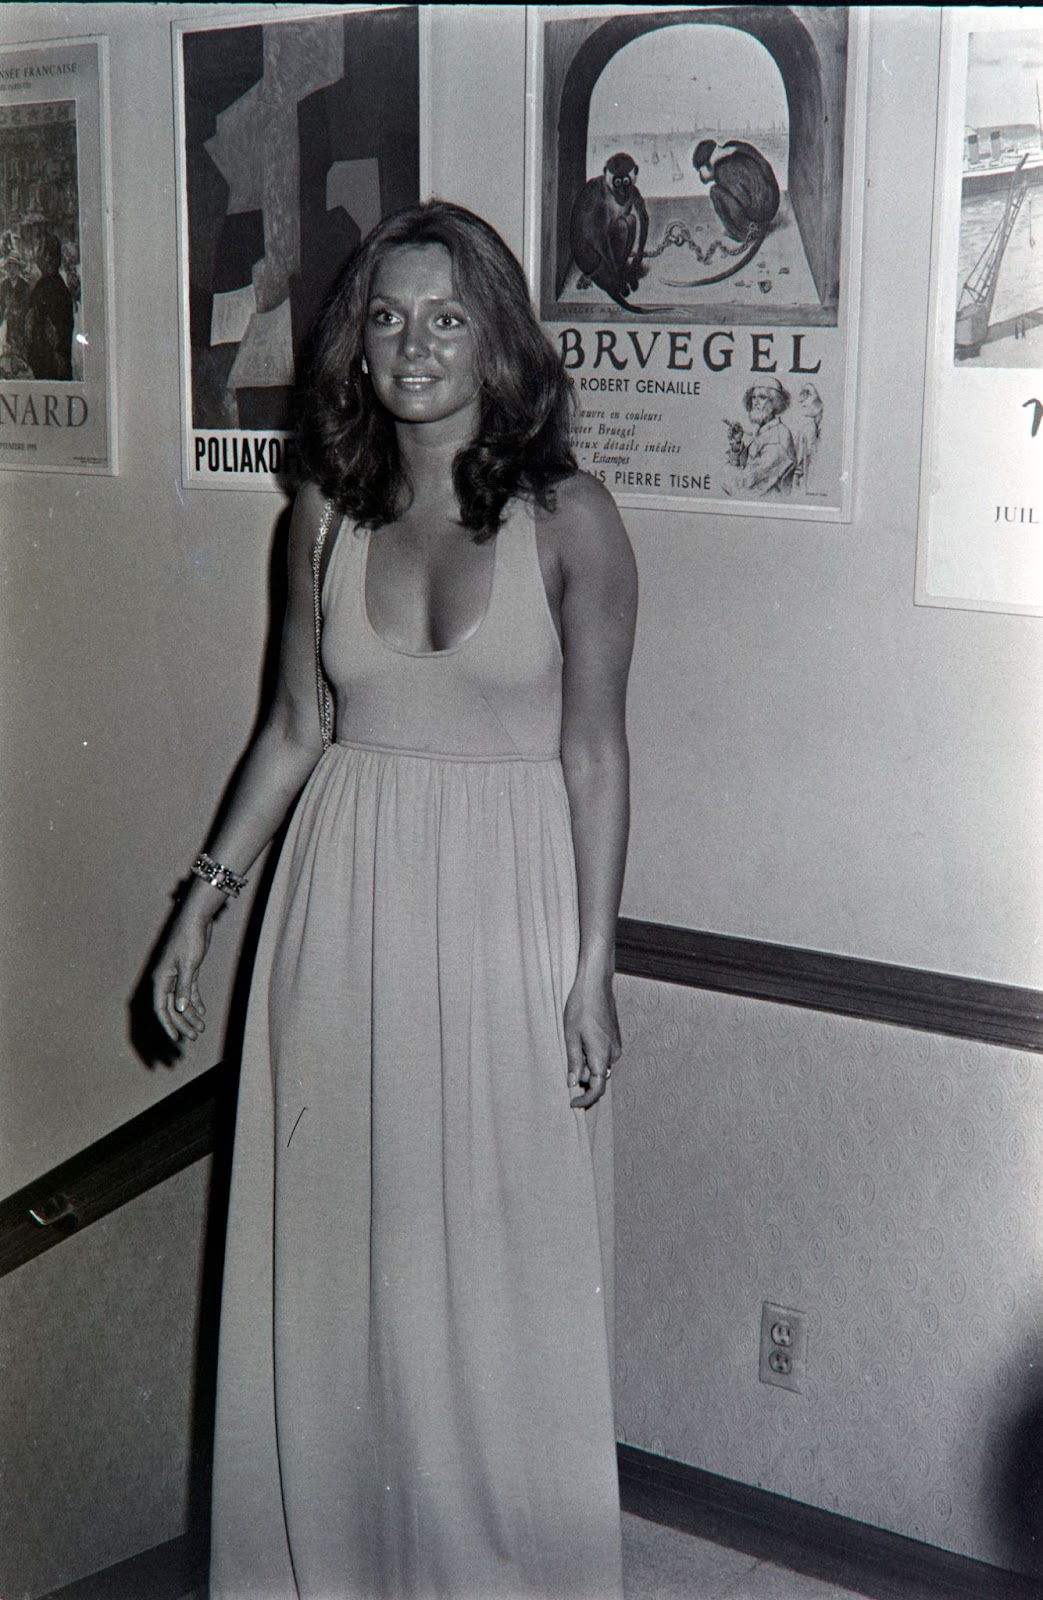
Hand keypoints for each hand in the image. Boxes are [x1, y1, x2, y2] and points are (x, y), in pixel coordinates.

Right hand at [152, 913, 212, 1043]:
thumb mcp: (189, 965)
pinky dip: (195, 1001)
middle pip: (172, 1007)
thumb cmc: (190, 939)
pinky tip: (202, 1012)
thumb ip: (184, 987)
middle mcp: (166, 979)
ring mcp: (177, 975)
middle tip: (195, 1036)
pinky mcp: (188, 970)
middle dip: (183, 1023)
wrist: (196, 919)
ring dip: (191, 1015)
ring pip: (182, 1000)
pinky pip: (189, 990)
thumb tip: (179, 1009)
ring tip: (202, 1028)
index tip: (176, 1039)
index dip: (168, 1024)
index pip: (161, 1007)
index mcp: (161, 978)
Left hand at [565, 969, 620, 1108]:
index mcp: (602, 1055)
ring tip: (574, 1044)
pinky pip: (603, 1057)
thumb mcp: (570, 1036)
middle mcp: (613, 1054)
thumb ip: (573, 1062)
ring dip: (587, 1065)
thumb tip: (573, 1084)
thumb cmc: (580, 1007)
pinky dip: (592, 1056)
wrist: (596, 984)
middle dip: (582, 1077)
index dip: (585, 1100)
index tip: (572, 1104)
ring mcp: (617, 1047)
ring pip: (600, 1067)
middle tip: (567, 1062)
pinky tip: (582, 1039)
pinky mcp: (615, 1040)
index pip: (597, 1089)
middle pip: (598, 1079)